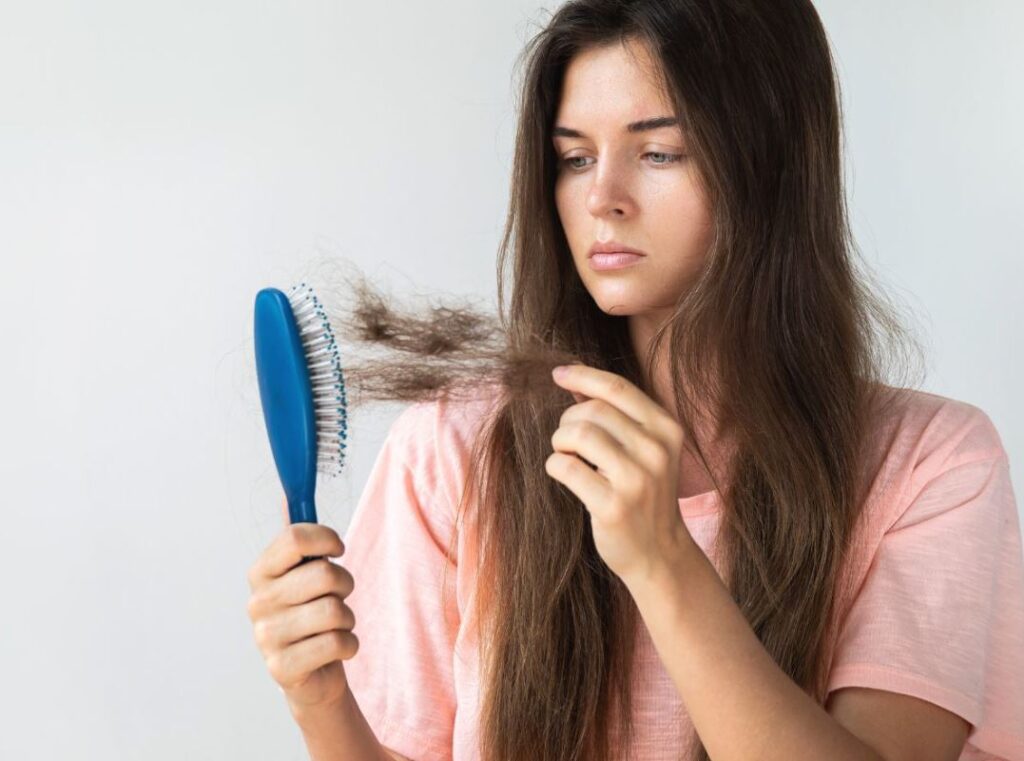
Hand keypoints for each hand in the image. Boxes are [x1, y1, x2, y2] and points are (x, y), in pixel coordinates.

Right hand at [246, 498, 357, 711]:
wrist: (312, 672)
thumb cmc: (311, 613)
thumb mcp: (302, 573)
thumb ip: (297, 539)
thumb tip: (288, 496)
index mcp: (261, 571)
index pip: (295, 538)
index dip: (327, 539)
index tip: (338, 550)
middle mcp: (257, 602)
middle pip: (324, 574)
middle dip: (345, 584)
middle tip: (339, 596)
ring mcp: (266, 637)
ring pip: (334, 610)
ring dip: (348, 618)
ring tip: (336, 625)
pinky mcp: (282, 668)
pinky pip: (337, 643)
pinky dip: (349, 645)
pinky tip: (336, 649)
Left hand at [547, 363, 693, 587]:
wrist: (659, 553)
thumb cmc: (645, 494)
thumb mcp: (646, 450)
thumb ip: (618, 415)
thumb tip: (575, 380)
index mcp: (667, 430)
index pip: (618, 388)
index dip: (582, 376)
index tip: (558, 374)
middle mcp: (656, 451)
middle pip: (593, 410)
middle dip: (569, 420)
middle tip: (567, 440)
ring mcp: (637, 480)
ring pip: (578, 435)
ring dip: (560, 442)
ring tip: (566, 456)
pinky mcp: (613, 506)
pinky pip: (566, 468)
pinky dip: (555, 466)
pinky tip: (564, 474)